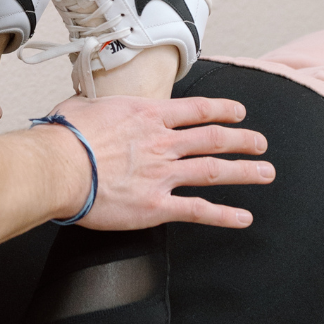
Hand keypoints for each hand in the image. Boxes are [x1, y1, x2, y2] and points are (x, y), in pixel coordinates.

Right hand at [53, 93, 273, 229]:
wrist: (58, 168)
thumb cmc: (63, 139)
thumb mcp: (82, 106)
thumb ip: (96, 106)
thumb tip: (87, 105)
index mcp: (148, 116)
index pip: (197, 109)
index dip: (223, 110)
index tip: (239, 112)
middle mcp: (163, 143)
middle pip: (214, 138)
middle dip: (242, 140)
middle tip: (260, 143)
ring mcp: (163, 174)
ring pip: (215, 171)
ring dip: (244, 171)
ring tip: (265, 173)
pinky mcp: (157, 206)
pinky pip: (199, 210)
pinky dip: (224, 215)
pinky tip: (243, 218)